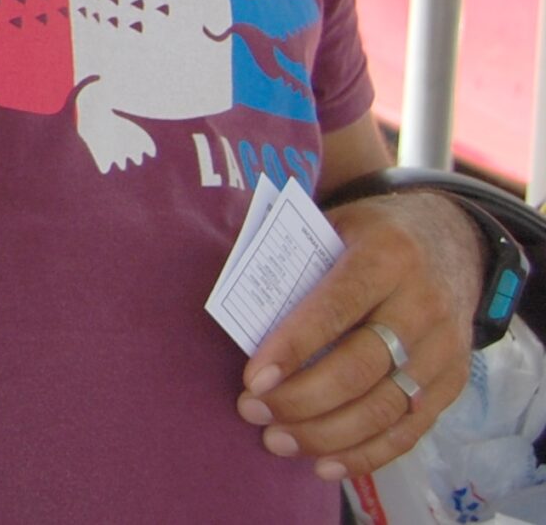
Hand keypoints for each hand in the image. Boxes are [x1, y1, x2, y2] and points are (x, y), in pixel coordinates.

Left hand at [237, 191, 486, 482]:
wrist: (451, 240)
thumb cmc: (368, 235)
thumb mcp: (333, 226)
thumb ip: (295, 263)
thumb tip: (238, 313)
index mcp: (387, 254)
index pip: (336, 307)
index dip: (293, 348)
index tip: (252, 379)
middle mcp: (423, 303)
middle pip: (361, 365)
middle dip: (301, 398)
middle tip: (251, 411)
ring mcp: (445, 347)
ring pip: (386, 406)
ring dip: (327, 433)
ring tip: (276, 441)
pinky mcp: (454, 381)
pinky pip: (411, 428)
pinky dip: (367, 454)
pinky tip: (325, 464)